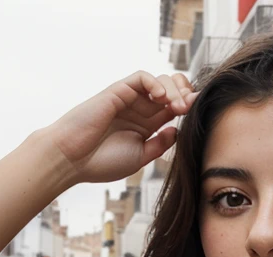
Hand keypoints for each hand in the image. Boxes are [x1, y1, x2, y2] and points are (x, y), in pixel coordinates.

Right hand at [45, 71, 197, 184]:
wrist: (73, 160)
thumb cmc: (101, 162)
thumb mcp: (140, 157)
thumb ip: (159, 144)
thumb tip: (177, 130)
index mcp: (146, 126)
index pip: (173, 109)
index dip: (188, 106)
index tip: (199, 112)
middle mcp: (139, 110)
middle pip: (171, 91)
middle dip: (185, 94)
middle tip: (190, 106)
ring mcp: (129, 100)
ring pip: (159, 82)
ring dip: (174, 90)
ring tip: (177, 106)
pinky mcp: (118, 92)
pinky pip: (141, 78)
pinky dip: (154, 83)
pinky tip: (161, 97)